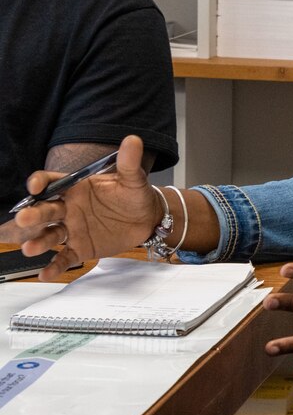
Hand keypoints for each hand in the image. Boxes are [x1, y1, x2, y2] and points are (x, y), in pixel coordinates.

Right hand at [9, 135, 159, 280]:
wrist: (148, 219)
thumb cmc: (134, 196)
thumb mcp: (133, 179)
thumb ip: (129, 162)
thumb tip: (133, 140)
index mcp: (76, 188)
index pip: (52, 183)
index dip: (40, 183)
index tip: (35, 187)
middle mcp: (68, 209)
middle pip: (46, 210)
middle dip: (33, 214)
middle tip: (23, 218)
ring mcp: (72, 229)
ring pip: (50, 235)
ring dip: (38, 241)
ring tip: (29, 248)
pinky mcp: (80, 248)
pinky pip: (64, 257)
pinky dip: (54, 266)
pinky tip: (44, 274)